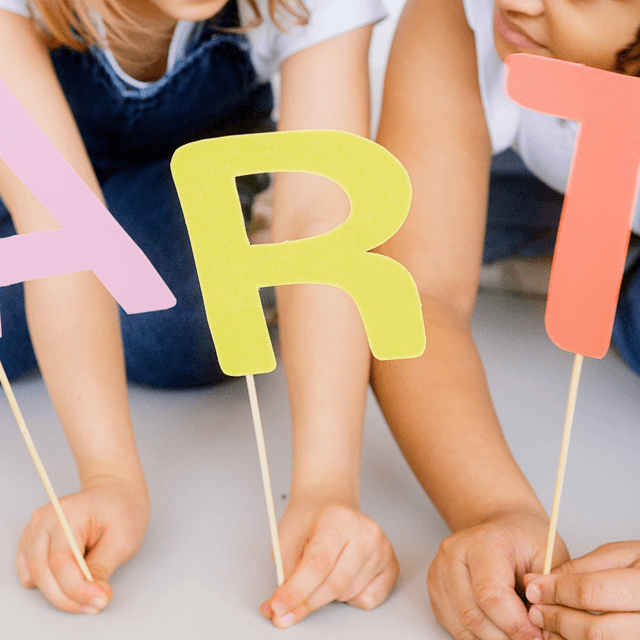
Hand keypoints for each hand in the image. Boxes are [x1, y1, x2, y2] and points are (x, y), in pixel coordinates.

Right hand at [16, 475, 148, 613]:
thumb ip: (102, 567)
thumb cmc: (121, 508)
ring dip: (59, 592)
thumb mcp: (123, 537)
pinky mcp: (32, 540)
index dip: (78, 589)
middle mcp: (44, 520)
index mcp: (68, 513)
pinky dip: (48, 583)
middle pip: (43, 572)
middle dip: (69, 597)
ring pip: (35, 575)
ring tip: (88, 592)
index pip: (62, 561)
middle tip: (96, 604)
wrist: (115, 492)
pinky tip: (72, 579)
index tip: (99, 601)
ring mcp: (35, 529)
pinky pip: (30, 572)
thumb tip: (93, 596)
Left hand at [260, 486, 398, 627]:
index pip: (318, 564)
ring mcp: (381, 547)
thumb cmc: (309, 521)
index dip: (297, 591)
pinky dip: (351, 598)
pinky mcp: (391, 563)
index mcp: (338, 519)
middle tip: (285, 610)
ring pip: (349, 593)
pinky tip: (342, 577)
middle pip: (334, 584)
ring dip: (327, 596)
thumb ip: (284, 572)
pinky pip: (369, 599)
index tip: (278, 607)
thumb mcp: (286, 537)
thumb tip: (279, 609)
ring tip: (321, 573)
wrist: (329, 505)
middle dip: (307, 602)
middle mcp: (365, 531)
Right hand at [428, 510, 568, 639]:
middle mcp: (454, 554)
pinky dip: (479, 636)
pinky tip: (498, 627)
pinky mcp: (435, 589)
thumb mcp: (551, 556)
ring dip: (492, 639)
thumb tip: (541, 627)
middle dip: (506, 637)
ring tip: (515, 632)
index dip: (515, 625)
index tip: (537, 636)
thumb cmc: (525, 540)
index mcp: (483, 541)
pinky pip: (456, 628)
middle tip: (530, 638)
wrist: (504, 528)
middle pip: (473, 615)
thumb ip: (547, 591)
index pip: (490, 594)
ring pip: (463, 626)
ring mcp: (439, 571)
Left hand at [525, 541, 639, 638]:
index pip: (590, 593)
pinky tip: (567, 636)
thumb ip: (580, 569)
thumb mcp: (620, 556)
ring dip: (566, 639)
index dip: (555, 591)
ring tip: (548, 625)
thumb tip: (537, 582)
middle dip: (558, 620)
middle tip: (535, 611)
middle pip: (596, 632)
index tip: (532, 587)